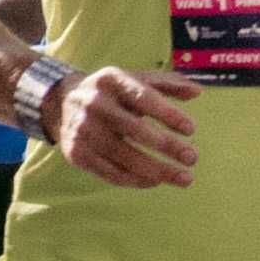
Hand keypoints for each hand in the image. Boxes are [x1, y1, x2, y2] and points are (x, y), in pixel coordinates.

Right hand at [51, 64, 203, 189]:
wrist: (61, 103)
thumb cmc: (113, 93)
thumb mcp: (136, 79)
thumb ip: (168, 84)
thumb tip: (197, 92)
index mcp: (111, 81)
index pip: (143, 98)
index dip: (168, 115)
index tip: (191, 130)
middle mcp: (93, 104)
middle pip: (134, 130)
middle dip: (167, 146)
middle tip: (192, 158)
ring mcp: (82, 130)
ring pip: (123, 156)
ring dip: (157, 170)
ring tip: (185, 178)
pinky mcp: (76, 153)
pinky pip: (109, 172)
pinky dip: (136, 180)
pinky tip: (156, 181)